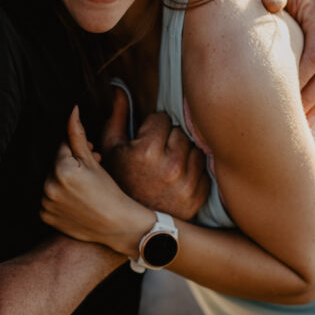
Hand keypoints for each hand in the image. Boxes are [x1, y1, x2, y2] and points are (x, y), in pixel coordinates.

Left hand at [41, 107, 154, 256]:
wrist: (118, 225)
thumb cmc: (110, 192)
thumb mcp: (94, 161)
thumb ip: (77, 135)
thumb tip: (72, 110)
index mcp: (61, 170)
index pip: (62, 147)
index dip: (79, 150)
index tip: (93, 156)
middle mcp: (48, 187)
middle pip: (55, 164)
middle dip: (70, 164)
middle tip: (92, 172)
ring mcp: (45, 203)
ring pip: (51, 181)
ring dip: (64, 180)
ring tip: (85, 187)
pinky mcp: (45, 216)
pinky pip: (47, 199)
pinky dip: (58, 197)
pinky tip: (76, 200)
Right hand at [101, 88, 209, 218]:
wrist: (131, 226)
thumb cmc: (119, 182)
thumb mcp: (111, 148)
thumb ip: (116, 116)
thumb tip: (118, 87)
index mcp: (147, 152)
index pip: (162, 118)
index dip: (152, 128)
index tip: (145, 141)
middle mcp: (171, 167)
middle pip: (180, 131)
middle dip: (169, 139)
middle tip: (156, 154)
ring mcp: (188, 183)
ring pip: (194, 147)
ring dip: (183, 152)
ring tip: (166, 166)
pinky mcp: (199, 195)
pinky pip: (203, 167)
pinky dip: (193, 169)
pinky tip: (176, 178)